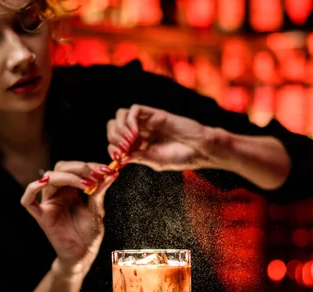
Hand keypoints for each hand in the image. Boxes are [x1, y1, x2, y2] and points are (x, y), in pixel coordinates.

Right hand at [20, 161, 118, 275]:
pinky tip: (44, 182)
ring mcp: (49, 204)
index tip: (106, 169)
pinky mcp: (42, 216)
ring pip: (49, 179)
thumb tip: (111, 174)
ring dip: (68, 176)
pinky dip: (32, 189)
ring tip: (86, 183)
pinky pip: (28, 201)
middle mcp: (58, 193)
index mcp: (71, 190)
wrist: (84, 254)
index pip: (74, 168)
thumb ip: (100, 191)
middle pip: (60, 168)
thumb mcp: (97, 209)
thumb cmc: (89, 233)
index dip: (89, 165)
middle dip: (79, 168)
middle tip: (96, 174)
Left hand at [106, 104, 221, 170]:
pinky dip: (130, 120)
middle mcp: (140, 130)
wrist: (200, 149)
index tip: (118, 158)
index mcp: (138, 144)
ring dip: (120, 128)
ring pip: (121, 115)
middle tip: (123, 148)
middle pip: (114, 125)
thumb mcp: (155, 160)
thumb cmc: (181, 157)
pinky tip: (136, 133)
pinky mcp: (155, 113)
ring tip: (130, 141)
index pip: (115, 141)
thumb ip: (137, 157)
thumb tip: (119, 158)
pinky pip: (135, 109)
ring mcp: (147, 121)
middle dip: (113, 137)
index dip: (112, 148)